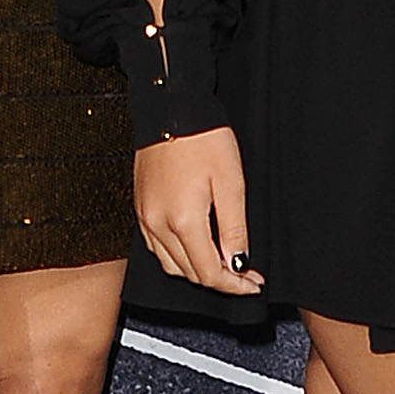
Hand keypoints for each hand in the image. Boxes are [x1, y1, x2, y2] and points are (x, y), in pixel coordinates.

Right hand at [135, 126, 262, 295]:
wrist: (171, 108)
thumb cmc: (203, 138)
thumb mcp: (231, 183)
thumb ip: (234, 229)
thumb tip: (237, 263)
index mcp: (182, 220)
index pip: (209, 273)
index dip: (234, 285)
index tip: (253, 283)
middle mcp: (158, 225)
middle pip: (190, 273)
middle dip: (220, 279)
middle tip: (246, 274)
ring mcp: (145, 218)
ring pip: (172, 265)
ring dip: (198, 270)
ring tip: (224, 263)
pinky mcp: (141, 208)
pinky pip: (157, 248)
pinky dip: (178, 256)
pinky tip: (196, 245)